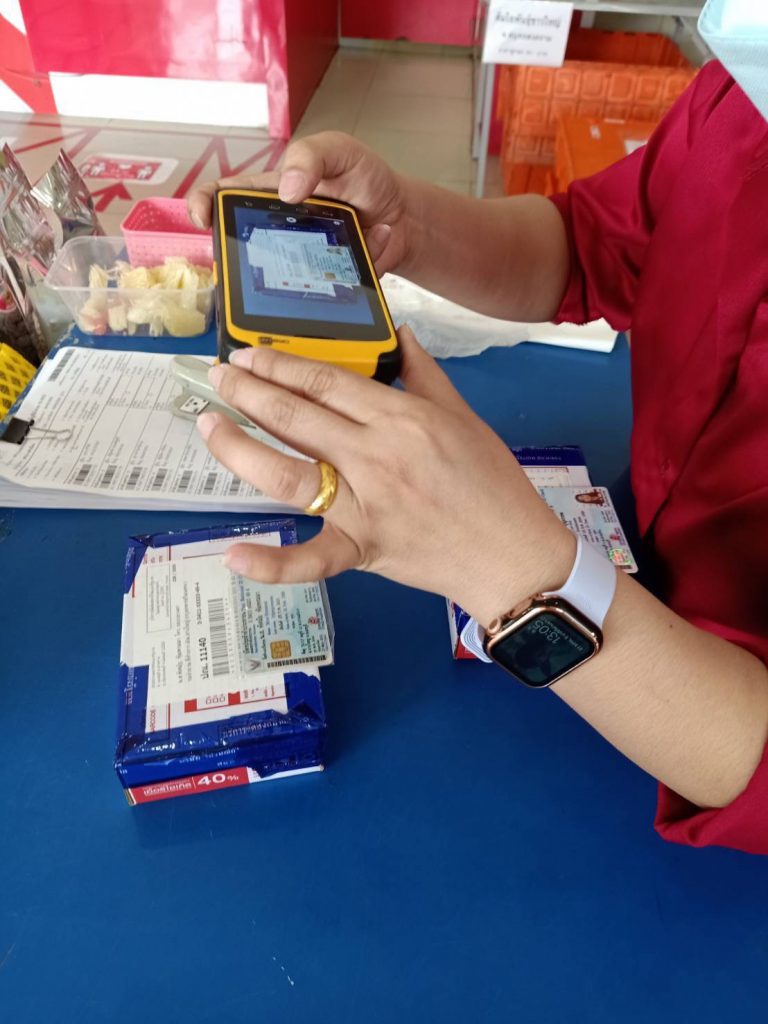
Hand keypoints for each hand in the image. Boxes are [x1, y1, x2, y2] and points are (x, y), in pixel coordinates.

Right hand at [187, 131, 410, 275]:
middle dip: (240, 256)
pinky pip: (317, 291)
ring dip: (294, 273)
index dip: (202, 204)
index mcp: (268, 194)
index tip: (203, 217)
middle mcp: (275, 231)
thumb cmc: (365, 177)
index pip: (222, 197)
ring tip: (324, 255)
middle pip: (240, 247)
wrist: (405, 215)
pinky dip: (341, 274)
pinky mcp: (320, 284)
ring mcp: (297, 261)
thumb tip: (286, 188)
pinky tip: (366, 249)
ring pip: (274, 279)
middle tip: (261, 255)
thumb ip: (311, 157)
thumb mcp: (338, 150)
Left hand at [196, 327, 574, 624]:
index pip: (326, 381)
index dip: (280, 364)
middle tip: (217, 376)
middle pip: (297, 417)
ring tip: (209, 425)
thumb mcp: (464, 416)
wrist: (513, 554)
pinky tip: (233, 556)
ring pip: (288, 472)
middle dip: (248, 391)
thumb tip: (401, 333)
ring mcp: (365, 505)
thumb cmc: (493, 483)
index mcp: (401, 418)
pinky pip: (312, 558)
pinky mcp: (363, 549)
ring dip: (240, 447)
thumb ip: (424, 373)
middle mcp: (375, 456)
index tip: (249, 354)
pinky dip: (273, 563)